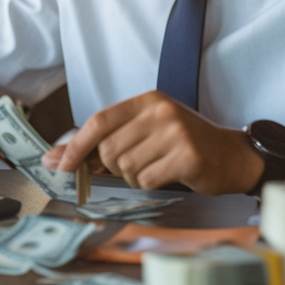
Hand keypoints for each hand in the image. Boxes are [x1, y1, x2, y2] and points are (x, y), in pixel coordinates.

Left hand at [41, 91, 266, 195]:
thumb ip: (101, 143)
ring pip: (127, 168)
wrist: (231, 156)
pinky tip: (170, 174)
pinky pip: (148, 180)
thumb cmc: (184, 145)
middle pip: (110, 149)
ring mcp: (176, 133)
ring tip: (159, 167)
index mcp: (148, 100)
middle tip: (139, 164)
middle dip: (116, 167)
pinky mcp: (188, 156)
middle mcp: (161, 111)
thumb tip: (54, 159)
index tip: (60, 166)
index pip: (99, 120)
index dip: (76, 145)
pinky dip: (153, 184)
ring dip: (136, 177)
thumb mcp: (145, 133)